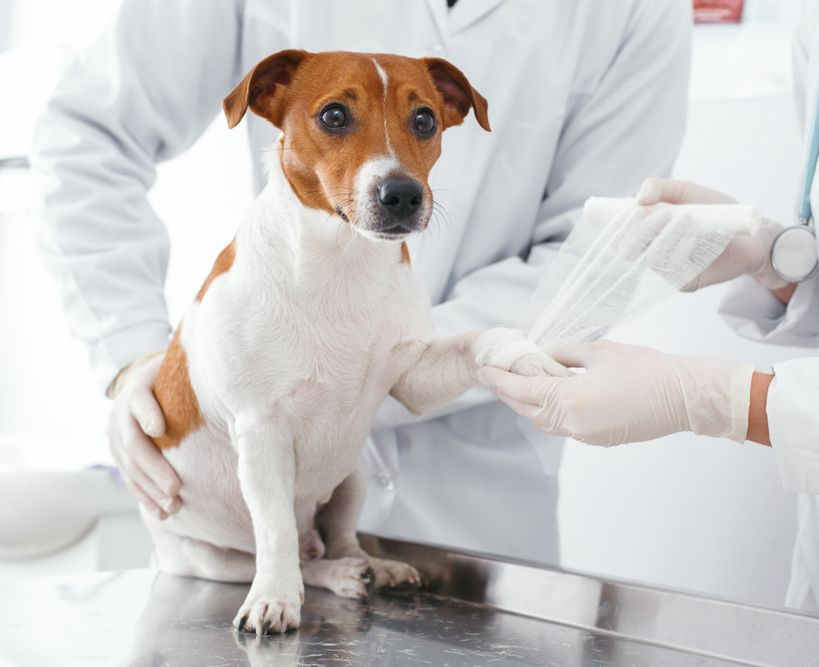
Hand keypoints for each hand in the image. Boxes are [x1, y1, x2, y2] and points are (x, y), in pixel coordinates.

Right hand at [108, 352, 181, 518]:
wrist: (140, 383)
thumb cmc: (171, 377)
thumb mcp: (176, 369)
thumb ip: (191, 376)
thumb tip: (226, 375)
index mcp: (137, 388)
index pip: (139, 399)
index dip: (147, 413)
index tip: (158, 428)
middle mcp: (121, 414)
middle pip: (133, 443)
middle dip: (154, 467)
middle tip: (175, 488)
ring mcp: (116, 437)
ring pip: (130, 467)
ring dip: (150, 489)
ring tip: (173, 506)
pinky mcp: (120, 456)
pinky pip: (131, 479)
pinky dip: (146, 498)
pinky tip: (162, 513)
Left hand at [477, 340, 754, 446]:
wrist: (683, 397)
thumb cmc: (645, 368)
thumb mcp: (599, 351)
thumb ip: (564, 354)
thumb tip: (544, 355)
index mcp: (569, 399)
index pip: (522, 388)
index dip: (499, 379)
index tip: (483, 370)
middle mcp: (571, 423)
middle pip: (527, 409)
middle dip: (508, 393)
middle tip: (494, 376)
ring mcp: (584, 436)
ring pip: (543, 421)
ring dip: (527, 404)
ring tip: (516, 385)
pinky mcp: (596, 440)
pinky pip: (563, 427)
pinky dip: (550, 413)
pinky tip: (548, 397)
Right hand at [636, 178, 786, 290]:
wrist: (752, 233)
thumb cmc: (716, 211)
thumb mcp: (686, 191)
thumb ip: (660, 187)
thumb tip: (638, 198)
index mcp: (648, 233)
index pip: (622, 234)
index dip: (620, 225)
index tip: (630, 211)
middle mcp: (653, 253)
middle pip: (631, 249)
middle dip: (640, 231)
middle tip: (658, 213)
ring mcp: (668, 270)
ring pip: (651, 257)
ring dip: (665, 237)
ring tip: (685, 219)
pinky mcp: (686, 281)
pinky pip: (674, 269)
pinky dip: (681, 249)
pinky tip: (694, 235)